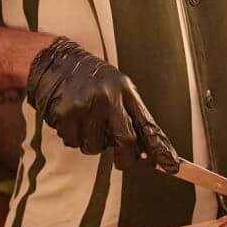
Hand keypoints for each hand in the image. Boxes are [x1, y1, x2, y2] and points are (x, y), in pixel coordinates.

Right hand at [24, 39, 177, 171]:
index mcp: (126, 90)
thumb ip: (129, 115)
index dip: (160, 148)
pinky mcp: (66, 113)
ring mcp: (87, 105)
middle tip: (122, 162)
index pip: (147, 124)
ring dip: (92, 143)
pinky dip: (73, 137)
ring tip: (86, 123)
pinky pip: (73, 142)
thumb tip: (145, 152)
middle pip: (126, 141)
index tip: (171, 166)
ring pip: (96, 147)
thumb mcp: (116, 87)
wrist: (55, 60)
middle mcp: (109, 97)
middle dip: (125, 158)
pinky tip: (71, 120)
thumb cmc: (91, 78)